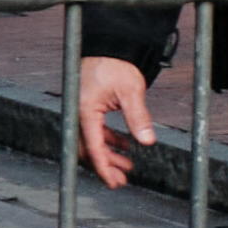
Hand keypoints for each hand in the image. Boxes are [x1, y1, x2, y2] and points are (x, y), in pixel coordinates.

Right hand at [74, 55, 157, 190]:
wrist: (109, 44)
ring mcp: (82, 111)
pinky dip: (109, 141)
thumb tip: (148, 142)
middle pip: (89, 150)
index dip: (104, 168)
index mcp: (86, 112)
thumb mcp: (131, 91)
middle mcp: (79, 114)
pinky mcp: (89, 107)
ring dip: (108, 155)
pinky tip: (125, 146)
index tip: (114, 182)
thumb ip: (138, 117)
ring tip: (127, 165)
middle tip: (121, 181)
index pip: (94, 148)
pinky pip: (96, 131)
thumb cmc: (117, 64)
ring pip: (92, 142)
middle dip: (105, 166)